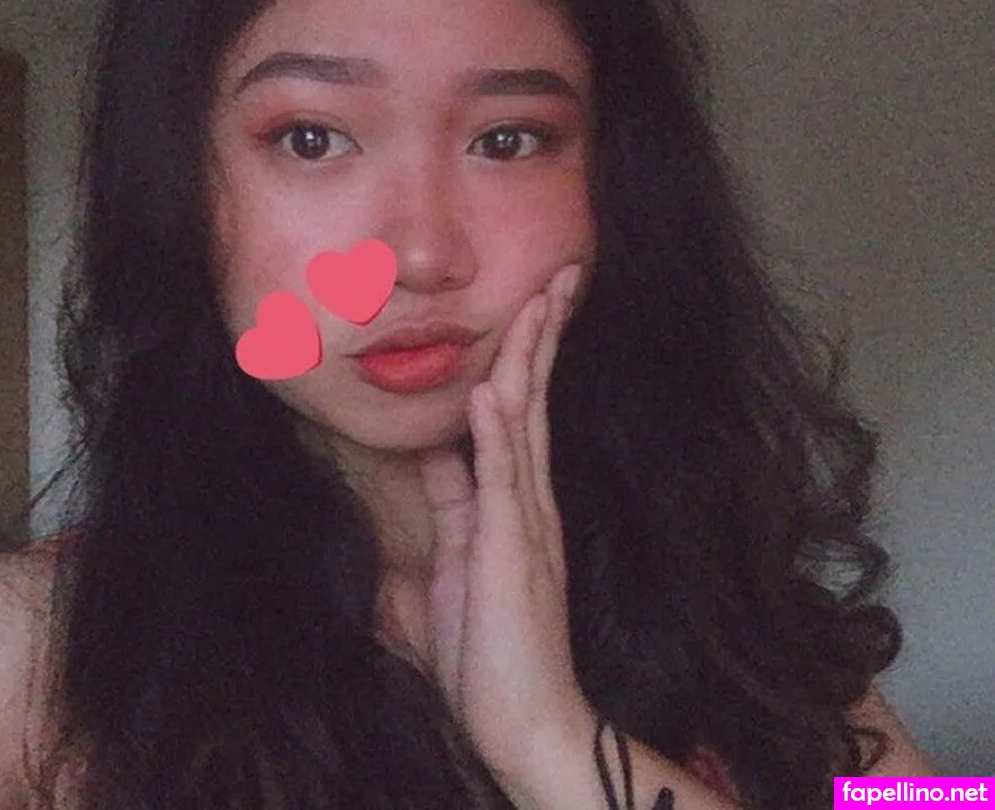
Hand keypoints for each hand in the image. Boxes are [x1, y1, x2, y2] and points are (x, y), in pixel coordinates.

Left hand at [420, 264, 593, 799]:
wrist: (524, 722)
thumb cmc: (490, 652)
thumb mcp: (456, 562)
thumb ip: (452, 506)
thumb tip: (437, 457)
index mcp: (516, 503)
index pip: (522, 411)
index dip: (527, 355)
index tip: (535, 305)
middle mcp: (530, 501)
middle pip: (533, 400)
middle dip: (542, 335)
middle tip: (560, 276)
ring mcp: (526, 522)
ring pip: (525, 423)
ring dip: (528, 360)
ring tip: (537, 301)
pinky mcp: (512, 551)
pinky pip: (503, 480)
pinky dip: (497, 431)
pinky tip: (492, 388)